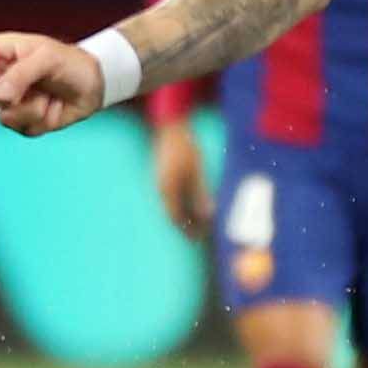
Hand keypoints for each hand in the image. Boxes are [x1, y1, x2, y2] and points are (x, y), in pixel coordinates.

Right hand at [0, 31, 103, 135]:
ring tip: (46, 96)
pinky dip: (38, 121)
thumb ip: (21, 73)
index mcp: (2, 52)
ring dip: (29, 109)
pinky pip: (20, 128)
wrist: (94, 86)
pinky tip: (50, 108)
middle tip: (26, 90)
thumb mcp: (48, 58)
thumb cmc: (70, 62)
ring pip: (1, 115)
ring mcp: (9, 101)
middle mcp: (0, 77)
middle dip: (3, 97)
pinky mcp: (22, 121)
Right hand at [150, 120, 212, 239]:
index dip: (186, 230)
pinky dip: (181, 205)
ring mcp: (160, 183)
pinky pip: (171, 197)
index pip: (175, 217)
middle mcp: (160, 189)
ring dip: (184, 216)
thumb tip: (208, 214)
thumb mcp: (197, 171)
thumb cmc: (186, 147)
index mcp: (168, 189)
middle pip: (173, 213)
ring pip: (172, 206)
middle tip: (197, 237)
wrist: (170, 127)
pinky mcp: (162, 177)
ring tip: (197, 224)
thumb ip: (201, 193)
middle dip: (185, 226)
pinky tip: (191, 205)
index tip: (197, 240)